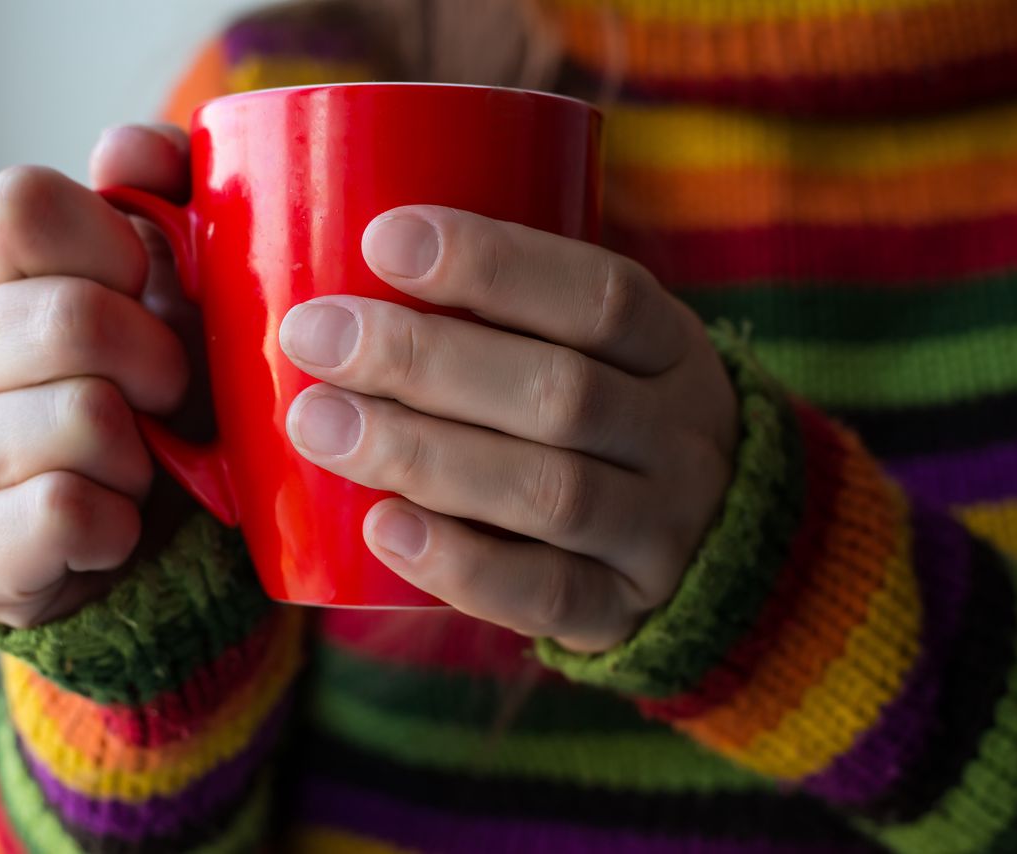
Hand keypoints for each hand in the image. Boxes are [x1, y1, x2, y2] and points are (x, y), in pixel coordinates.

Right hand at [0, 124, 195, 627]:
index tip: (148, 293)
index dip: (114, 245)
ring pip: (84, 419)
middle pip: (72, 318)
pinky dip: (121, 523)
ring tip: (137, 467)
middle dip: (160, 362)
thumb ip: (163, 206)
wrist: (127, 547)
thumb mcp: (170, 302)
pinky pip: (69, 512)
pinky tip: (112, 524)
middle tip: (169, 398)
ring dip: (146, 454)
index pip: (22, 203)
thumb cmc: (151, 408)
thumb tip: (136, 150)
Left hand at [279, 207, 738, 652]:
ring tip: (318, 425)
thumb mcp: (598, 354)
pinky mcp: (623, 610)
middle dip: (422, 360)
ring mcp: (659, 532)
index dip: (493, 263)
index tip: (383, 240)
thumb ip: (508, 320)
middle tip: (313, 337)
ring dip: (421, 455)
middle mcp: (679, 437)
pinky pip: (546, 595)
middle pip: (560, 393)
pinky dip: (459, 564)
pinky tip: (381, 529)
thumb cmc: (603, 421)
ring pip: (549, 492)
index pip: (601, 296)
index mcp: (671, 350)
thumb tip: (337, 265)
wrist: (703, 545)